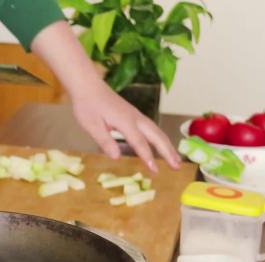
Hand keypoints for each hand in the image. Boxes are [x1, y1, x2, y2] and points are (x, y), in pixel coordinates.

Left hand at [30, 21, 180, 172]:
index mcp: (125, 121)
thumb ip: (104, 141)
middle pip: (156, 136)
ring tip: (175, 160)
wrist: (87, 85)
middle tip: (177, 167)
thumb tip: (116, 157)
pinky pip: (151, 128)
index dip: (147, 157)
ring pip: (157, 131)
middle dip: (168, 151)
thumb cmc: (87, 105)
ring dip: (167, 145)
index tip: (155, 171)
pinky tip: (161, 145)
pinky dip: (160, 138)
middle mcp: (135, 118)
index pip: (139, 142)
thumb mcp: (91, 125)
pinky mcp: (134, 114)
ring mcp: (136, 115)